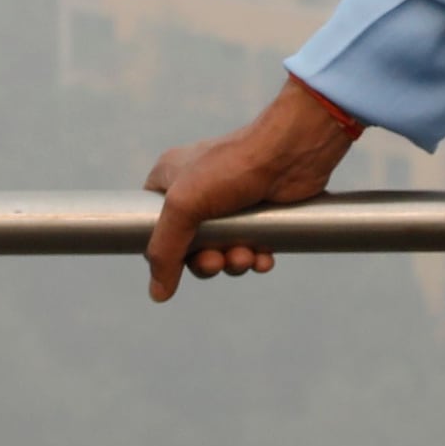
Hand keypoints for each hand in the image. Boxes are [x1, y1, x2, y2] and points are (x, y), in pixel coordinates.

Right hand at [139, 76, 364, 300]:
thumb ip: (165, 250)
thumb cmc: (233, 166)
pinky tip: (263, 258)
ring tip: (246, 256)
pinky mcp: (259, 213)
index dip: (165, 249)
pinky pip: (250, 247)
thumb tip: (158, 293)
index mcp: (171, 179)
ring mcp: (230, 202)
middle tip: (217, 261)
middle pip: (190, 246)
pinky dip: (255, 258)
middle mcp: (198, 190)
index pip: (153, 225)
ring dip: (233, 262)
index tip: (179, 261)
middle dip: (205, 261)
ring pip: (222, 249)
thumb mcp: (183, 206)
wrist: (291, 152)